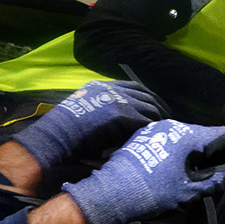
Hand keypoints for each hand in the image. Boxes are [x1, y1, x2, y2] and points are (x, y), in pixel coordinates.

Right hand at [14, 81, 165, 169]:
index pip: (134, 86)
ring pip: (149, 108)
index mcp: (102, 86)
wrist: (56, 136)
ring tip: (166, 130)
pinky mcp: (123, 115)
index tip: (156, 105)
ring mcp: (119, 101)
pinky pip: (145, 122)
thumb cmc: (63, 131)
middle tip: (168, 118)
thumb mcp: (82, 110)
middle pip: (146, 95)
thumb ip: (98, 110)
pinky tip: (157, 137)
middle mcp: (113, 90)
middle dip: (159, 107)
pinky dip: (153, 129)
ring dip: (159, 120)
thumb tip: (109, 123)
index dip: (148, 96)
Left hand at [62, 121, 224, 223]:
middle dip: (224, 154)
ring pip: (190, 138)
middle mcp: (175, 126)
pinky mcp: (145, 136)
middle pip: (208, 135)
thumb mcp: (192, 190)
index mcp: (190, 136)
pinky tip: (185, 169)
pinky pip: (174, 140)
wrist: (111, 193)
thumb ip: (220, 178)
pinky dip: (186, 153)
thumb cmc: (154, 194)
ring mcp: (158, 129)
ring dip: (204, 154)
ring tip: (210, 173)